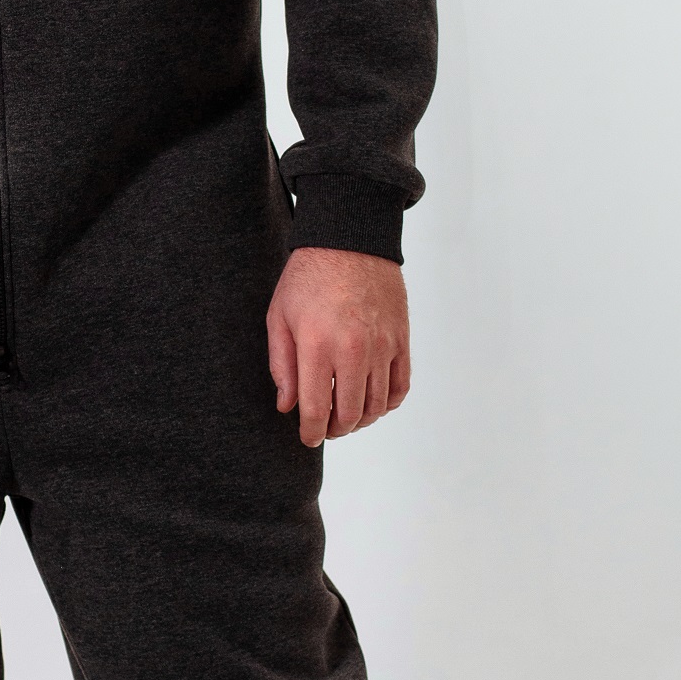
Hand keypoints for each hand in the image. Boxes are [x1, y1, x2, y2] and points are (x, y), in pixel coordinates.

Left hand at [266, 248, 410, 447]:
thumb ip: (282, 366)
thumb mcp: (279, 318)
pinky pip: (400, 386)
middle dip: (335, 430)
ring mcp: (382, 346)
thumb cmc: (308, 278)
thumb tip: (287, 406)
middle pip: (350, 414)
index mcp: (318, 345)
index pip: (316, 409)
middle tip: (325, 428)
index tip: (308, 438)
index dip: (311, 432)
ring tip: (347, 417)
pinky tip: (373, 402)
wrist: (350, 241)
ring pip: (377, 406)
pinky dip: (388, 403)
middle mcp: (353, 350)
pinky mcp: (401, 339)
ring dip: (361, 420)